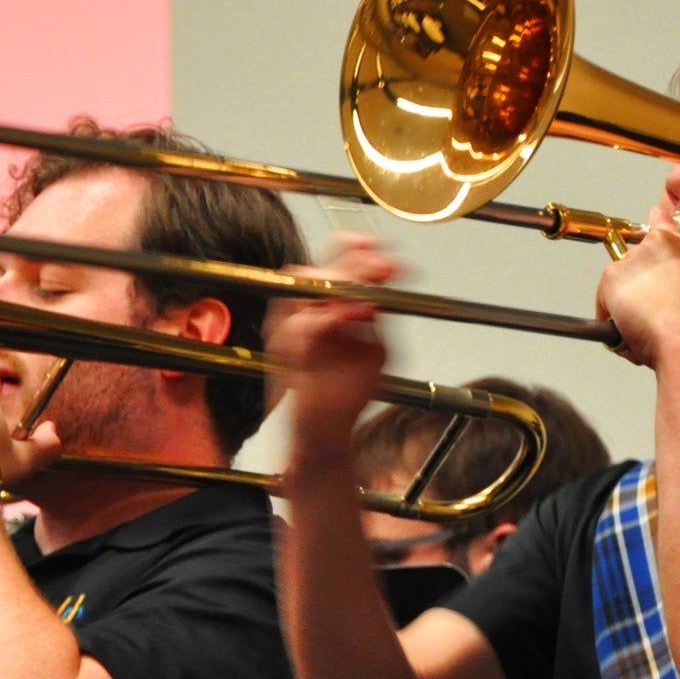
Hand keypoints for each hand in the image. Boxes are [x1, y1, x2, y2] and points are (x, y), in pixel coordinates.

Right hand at [266, 233, 397, 436]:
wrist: (325, 434)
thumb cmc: (343, 393)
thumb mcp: (375, 345)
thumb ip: (378, 308)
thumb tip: (390, 270)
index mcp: (321, 309)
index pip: (331, 263)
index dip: (355, 247)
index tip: (379, 244)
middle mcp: (300, 315)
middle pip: (316, 269)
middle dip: (353, 265)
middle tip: (383, 269)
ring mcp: (289, 333)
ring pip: (306, 290)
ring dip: (342, 285)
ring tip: (373, 293)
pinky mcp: (289, 354)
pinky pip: (305, 325)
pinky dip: (334, 318)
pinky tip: (360, 314)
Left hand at [596, 214, 679, 368]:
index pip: (669, 223)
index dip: (660, 227)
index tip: (655, 229)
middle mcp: (662, 244)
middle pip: (641, 250)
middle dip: (642, 273)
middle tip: (648, 299)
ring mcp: (635, 258)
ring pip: (622, 275)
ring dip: (627, 295)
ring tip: (641, 322)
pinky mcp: (612, 276)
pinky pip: (604, 296)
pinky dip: (609, 313)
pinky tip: (624, 329)